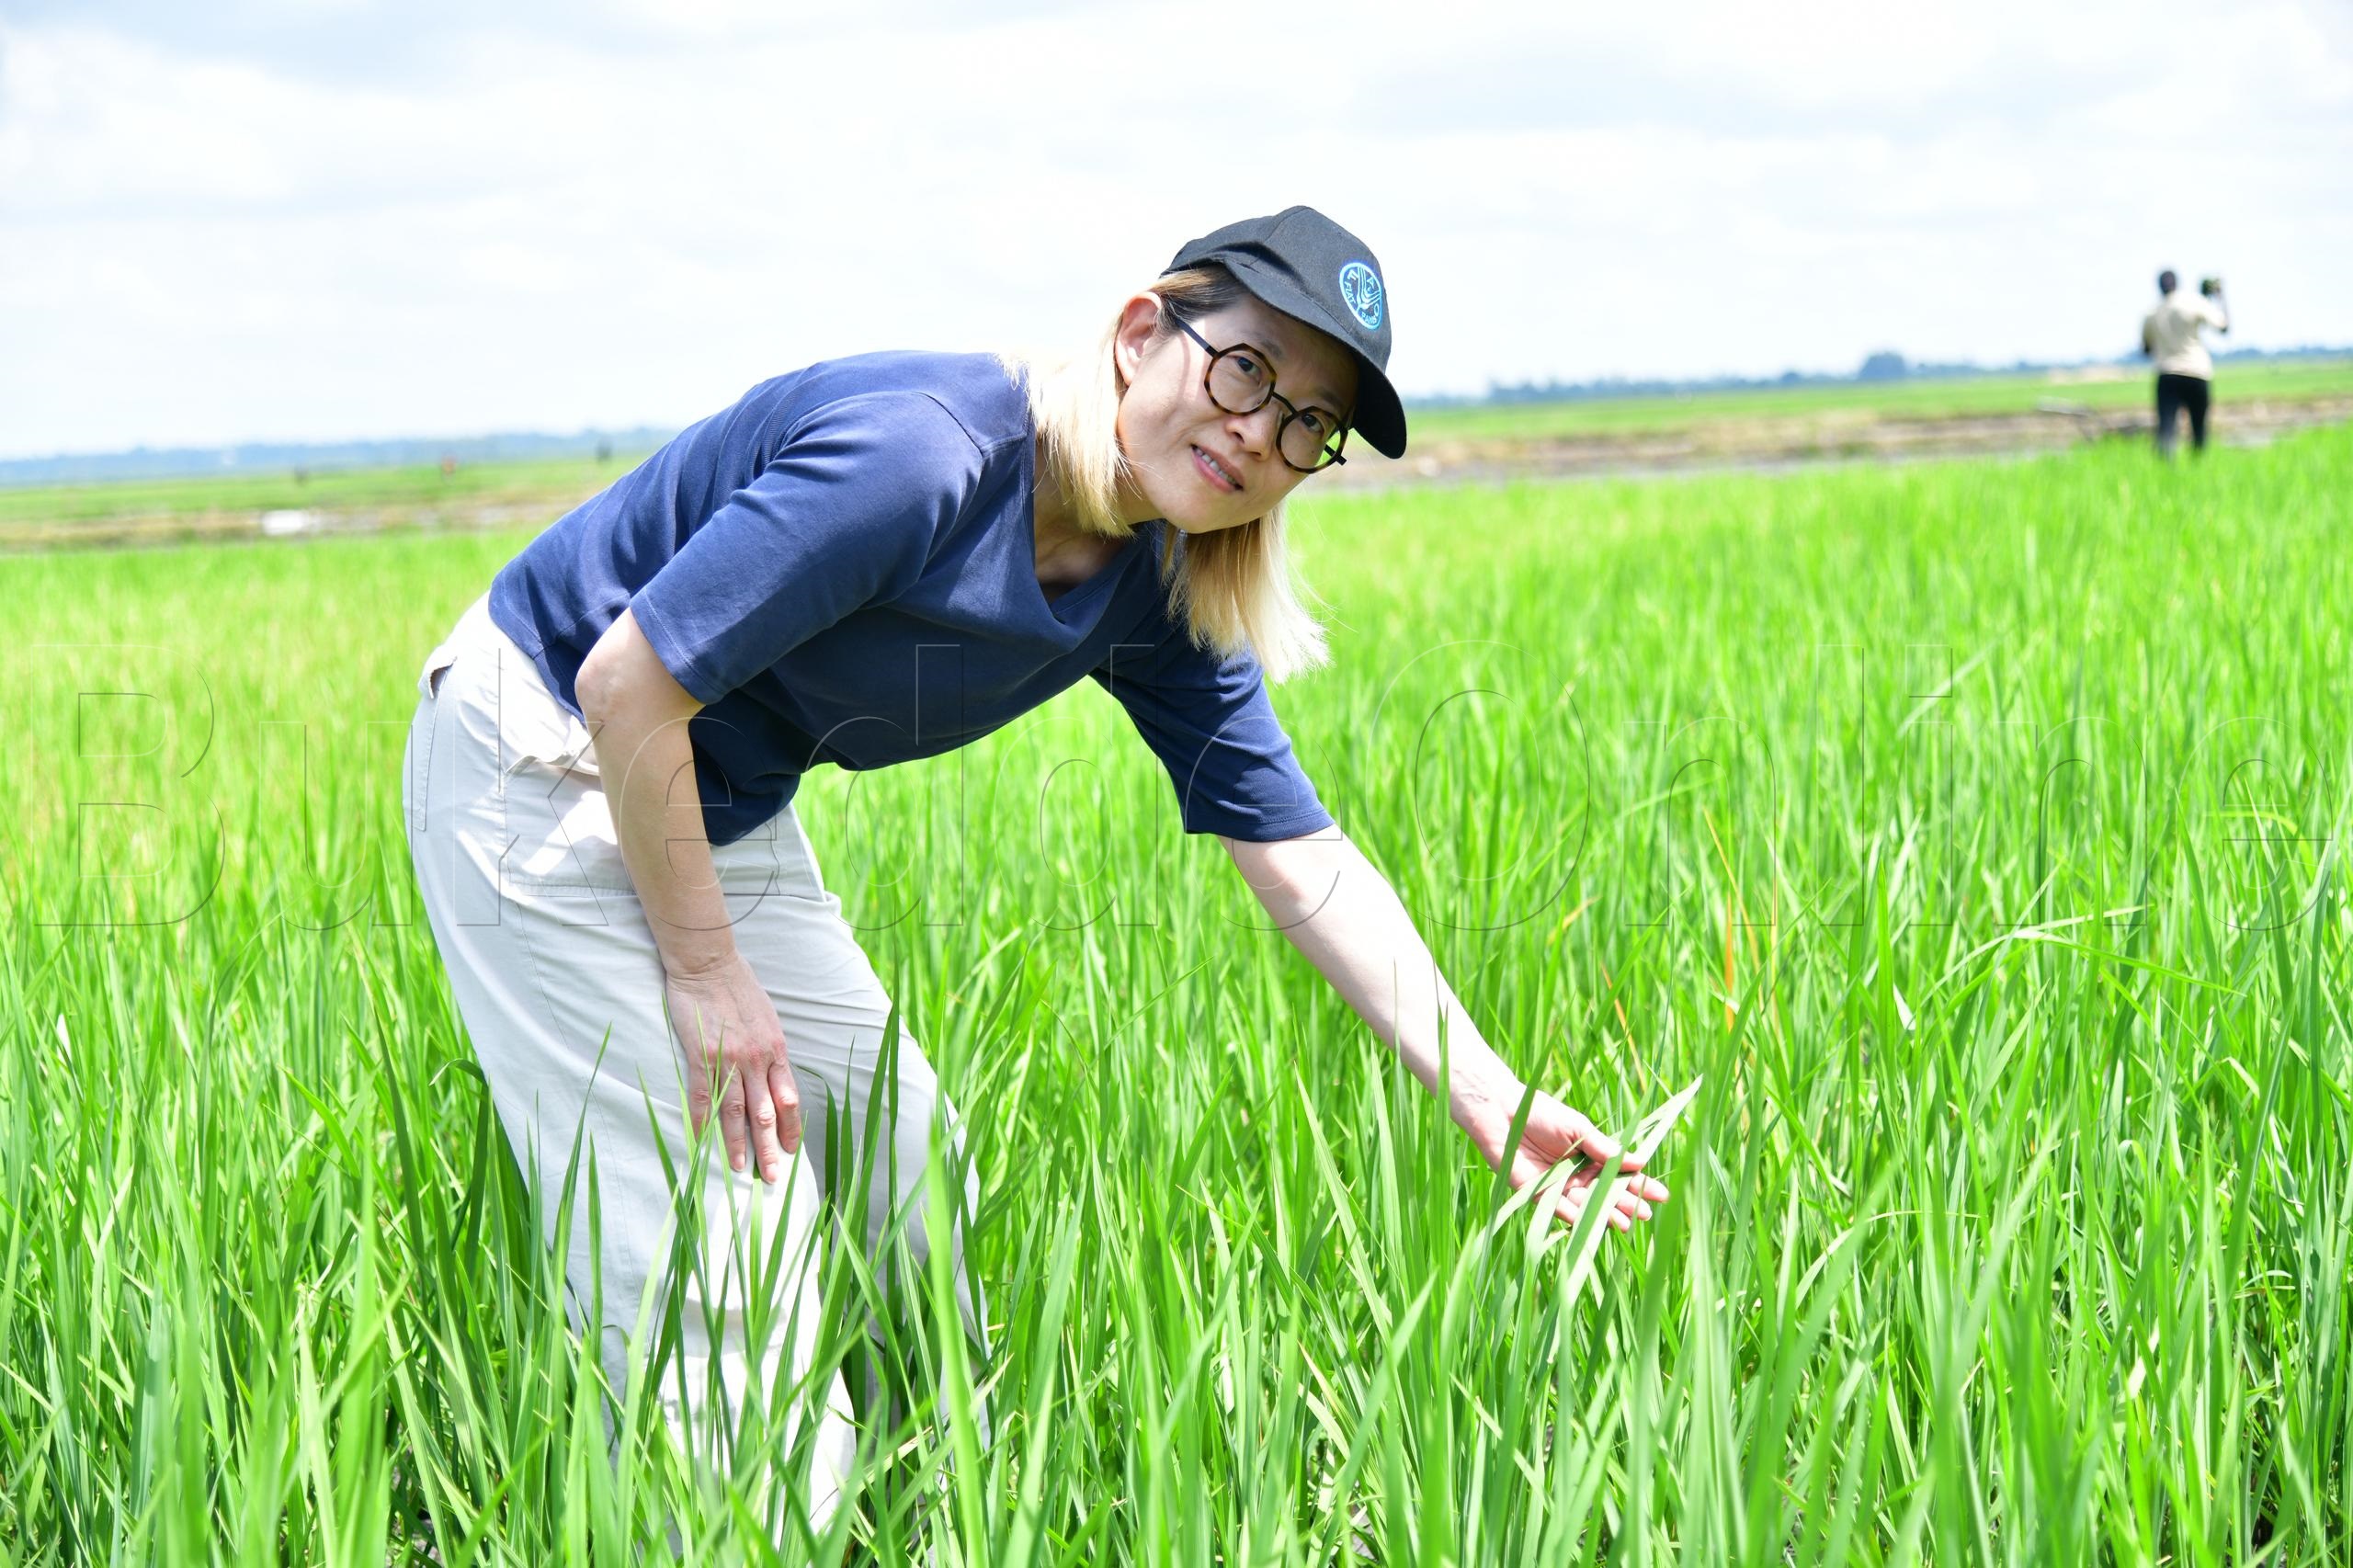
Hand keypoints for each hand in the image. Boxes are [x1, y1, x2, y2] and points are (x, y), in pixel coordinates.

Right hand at [662, 953, 799, 1181]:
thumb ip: (770, 1048)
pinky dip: (702, 1122)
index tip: (791, 1149)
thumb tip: (774, 1074)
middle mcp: (757, 1059)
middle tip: (773, 1176)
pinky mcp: (701, 1057)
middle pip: (766, 1113)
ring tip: (740, 1170)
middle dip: (770, 1147)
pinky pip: (702, 1097)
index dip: (791, 1126)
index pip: (788, 1098)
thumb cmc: (739, 987)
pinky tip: (703, 1142)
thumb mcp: (767, 1018)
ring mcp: (728, 1060)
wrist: (709, 964)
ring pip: (736, 1112)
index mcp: (776, 1050)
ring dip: (738, 1144)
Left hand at [1461, 1082, 1670, 1231]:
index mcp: (1592, 1158)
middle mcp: (1578, 1176)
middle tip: (1645, 1215)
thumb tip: (1640, 1161)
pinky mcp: (1537, 1195)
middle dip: (1626, 1205)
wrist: (1504, 1112)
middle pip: (1607, 1195)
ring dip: (1604, 1215)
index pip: (1621, 1176)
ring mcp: (1560, 1187)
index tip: (1662, 1195)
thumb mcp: (1579, 1129)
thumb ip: (1605, 1149)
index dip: (1641, 1186)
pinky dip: (1572, 1215)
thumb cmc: (1543, 1114)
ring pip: (1586, 1206)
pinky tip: (1588, 1220)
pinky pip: (1558, 1208)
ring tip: (1624, 1223)